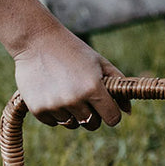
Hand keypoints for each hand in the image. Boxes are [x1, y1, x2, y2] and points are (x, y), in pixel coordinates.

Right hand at [11, 25, 127, 130]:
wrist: (35, 40)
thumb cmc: (72, 50)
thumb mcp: (99, 62)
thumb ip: (118, 84)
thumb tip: (128, 111)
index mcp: (93, 88)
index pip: (112, 119)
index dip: (112, 113)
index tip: (107, 107)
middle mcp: (74, 100)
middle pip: (92, 125)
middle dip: (93, 115)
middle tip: (85, 97)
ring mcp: (55, 106)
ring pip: (72, 124)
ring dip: (73, 113)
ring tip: (66, 91)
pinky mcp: (38, 109)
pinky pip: (54, 122)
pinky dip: (55, 113)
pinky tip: (51, 92)